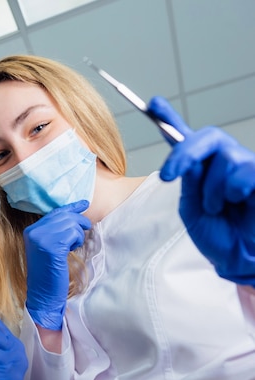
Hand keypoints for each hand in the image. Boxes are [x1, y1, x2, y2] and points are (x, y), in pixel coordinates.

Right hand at [24, 200, 90, 328]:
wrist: (44, 295)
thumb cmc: (49, 273)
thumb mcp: (49, 248)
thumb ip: (56, 231)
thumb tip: (75, 215)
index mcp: (31, 231)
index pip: (54, 213)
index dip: (71, 208)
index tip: (84, 203)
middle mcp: (34, 232)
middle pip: (64, 216)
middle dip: (78, 223)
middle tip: (83, 232)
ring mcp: (41, 238)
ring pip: (71, 224)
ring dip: (77, 236)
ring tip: (71, 248)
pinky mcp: (52, 247)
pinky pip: (72, 234)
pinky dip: (76, 241)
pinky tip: (71, 250)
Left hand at [148, 96, 254, 283]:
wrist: (236, 257)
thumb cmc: (216, 233)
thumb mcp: (191, 206)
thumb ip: (189, 179)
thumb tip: (188, 159)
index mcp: (201, 165)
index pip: (184, 136)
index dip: (169, 118)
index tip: (153, 104)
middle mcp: (224, 160)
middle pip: (207, 137)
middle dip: (184, 154)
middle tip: (168, 176)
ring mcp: (245, 166)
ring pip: (225, 158)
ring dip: (213, 189)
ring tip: (218, 208)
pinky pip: (246, 171)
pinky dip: (234, 190)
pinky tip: (237, 203)